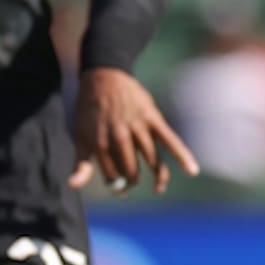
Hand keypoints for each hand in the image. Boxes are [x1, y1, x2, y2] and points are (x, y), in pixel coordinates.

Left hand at [68, 67, 199, 195]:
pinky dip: (182, 154)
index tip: (120, 189)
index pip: (112, 175)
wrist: (103, 76)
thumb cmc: (90, 109)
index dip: (117, 185)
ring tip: (158, 188)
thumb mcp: (79, 135)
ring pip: (151, 159)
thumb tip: (72, 186)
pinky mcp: (152, 117)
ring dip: (158, 177)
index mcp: (98, 141)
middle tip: (134, 184)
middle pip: (132, 169)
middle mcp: (118, 135)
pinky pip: (169, 139)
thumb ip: (80, 163)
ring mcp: (136, 126)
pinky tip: (192, 170)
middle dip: (133, 181)